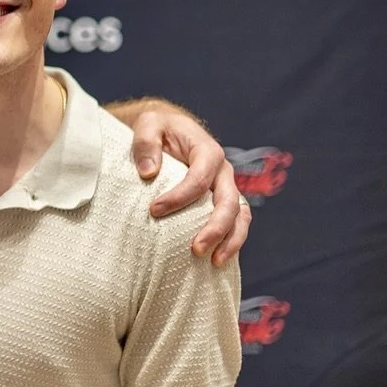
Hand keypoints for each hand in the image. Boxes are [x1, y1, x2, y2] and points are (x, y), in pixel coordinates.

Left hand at [125, 102, 250, 265]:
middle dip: (215, 228)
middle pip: (228, 203)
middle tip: (195, 249)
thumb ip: (146, 143)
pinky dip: (231, 242)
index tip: (153, 211)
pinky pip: (236, 223)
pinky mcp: (222, 201)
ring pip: (240, 217)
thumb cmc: (158, 128)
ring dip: (230, 241)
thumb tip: (148, 172)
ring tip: (214, 262)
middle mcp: (223, 172)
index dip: (178, 198)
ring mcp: (226, 188)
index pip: (198, 179)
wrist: (169, 130)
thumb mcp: (148, 124)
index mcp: (207, 151)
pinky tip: (217, 261)